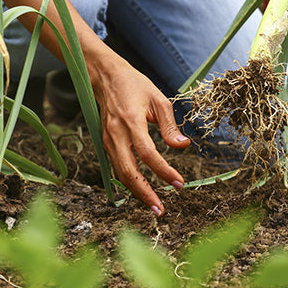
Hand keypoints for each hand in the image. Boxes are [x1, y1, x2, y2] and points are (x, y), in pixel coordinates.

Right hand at [89, 55, 190, 215]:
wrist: (105, 77)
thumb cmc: (134, 85)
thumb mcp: (158, 99)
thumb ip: (169, 125)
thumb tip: (182, 146)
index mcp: (130, 121)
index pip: (148, 153)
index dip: (163, 171)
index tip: (179, 183)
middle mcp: (115, 134)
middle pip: (128, 171)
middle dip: (145, 193)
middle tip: (160, 210)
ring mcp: (107, 140)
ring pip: (120, 173)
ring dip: (136, 191)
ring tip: (153, 205)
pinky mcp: (105, 143)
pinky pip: (116, 167)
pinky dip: (128, 181)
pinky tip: (141, 189)